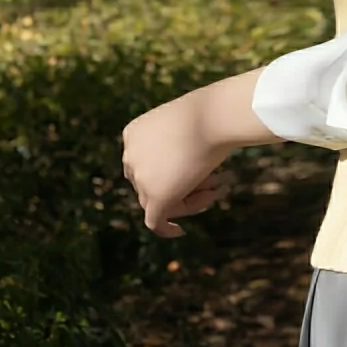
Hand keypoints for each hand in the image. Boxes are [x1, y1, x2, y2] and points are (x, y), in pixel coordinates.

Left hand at [122, 88, 233, 238]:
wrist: (211, 117)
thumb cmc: (206, 115)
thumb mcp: (183, 126)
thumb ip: (174, 146)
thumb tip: (181, 170)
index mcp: (132, 135)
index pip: (146, 164)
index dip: (171, 170)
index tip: (196, 168)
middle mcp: (130, 157)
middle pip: (150, 184)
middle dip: (182, 185)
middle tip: (213, 181)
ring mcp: (141, 178)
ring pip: (158, 202)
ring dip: (188, 200)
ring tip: (216, 189)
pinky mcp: (156, 197)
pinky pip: (155, 221)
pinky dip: (166, 229)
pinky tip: (179, 231)